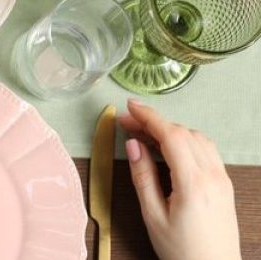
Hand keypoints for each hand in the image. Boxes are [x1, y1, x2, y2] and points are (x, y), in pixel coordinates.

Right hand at [118, 99, 241, 259]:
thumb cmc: (182, 250)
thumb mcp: (153, 216)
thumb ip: (143, 177)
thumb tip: (134, 146)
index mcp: (193, 183)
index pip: (171, 136)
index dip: (149, 117)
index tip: (129, 107)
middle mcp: (212, 176)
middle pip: (183, 133)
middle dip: (155, 122)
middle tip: (128, 123)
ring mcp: (222, 179)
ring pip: (198, 138)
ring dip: (171, 130)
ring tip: (145, 134)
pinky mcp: (224, 184)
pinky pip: (206, 150)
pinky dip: (185, 140)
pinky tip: (169, 147)